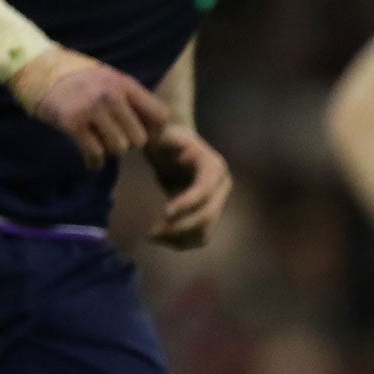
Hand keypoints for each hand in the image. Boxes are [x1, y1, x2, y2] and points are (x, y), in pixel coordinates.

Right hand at [8, 47, 169, 167]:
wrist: (36, 67)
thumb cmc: (78, 78)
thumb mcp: (110, 79)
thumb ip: (132, 100)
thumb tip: (160, 132)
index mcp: (125, 84)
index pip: (161, 116)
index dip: (155, 131)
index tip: (143, 134)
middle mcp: (111, 95)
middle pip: (140, 139)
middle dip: (129, 143)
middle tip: (114, 138)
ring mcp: (91, 109)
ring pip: (119, 149)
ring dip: (109, 151)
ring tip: (99, 142)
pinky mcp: (72, 122)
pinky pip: (95, 154)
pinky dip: (94, 163)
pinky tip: (92, 162)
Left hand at [144, 124, 230, 249]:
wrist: (174, 144)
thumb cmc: (165, 136)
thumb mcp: (162, 132)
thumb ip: (163, 132)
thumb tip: (175, 140)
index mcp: (214, 167)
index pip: (205, 190)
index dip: (187, 203)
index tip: (165, 213)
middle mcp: (221, 187)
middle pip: (207, 214)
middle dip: (181, 225)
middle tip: (152, 232)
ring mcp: (217, 203)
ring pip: (205, 230)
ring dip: (180, 238)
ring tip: (152, 235)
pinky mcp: (208, 214)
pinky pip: (200, 236)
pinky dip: (181, 242)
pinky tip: (160, 238)